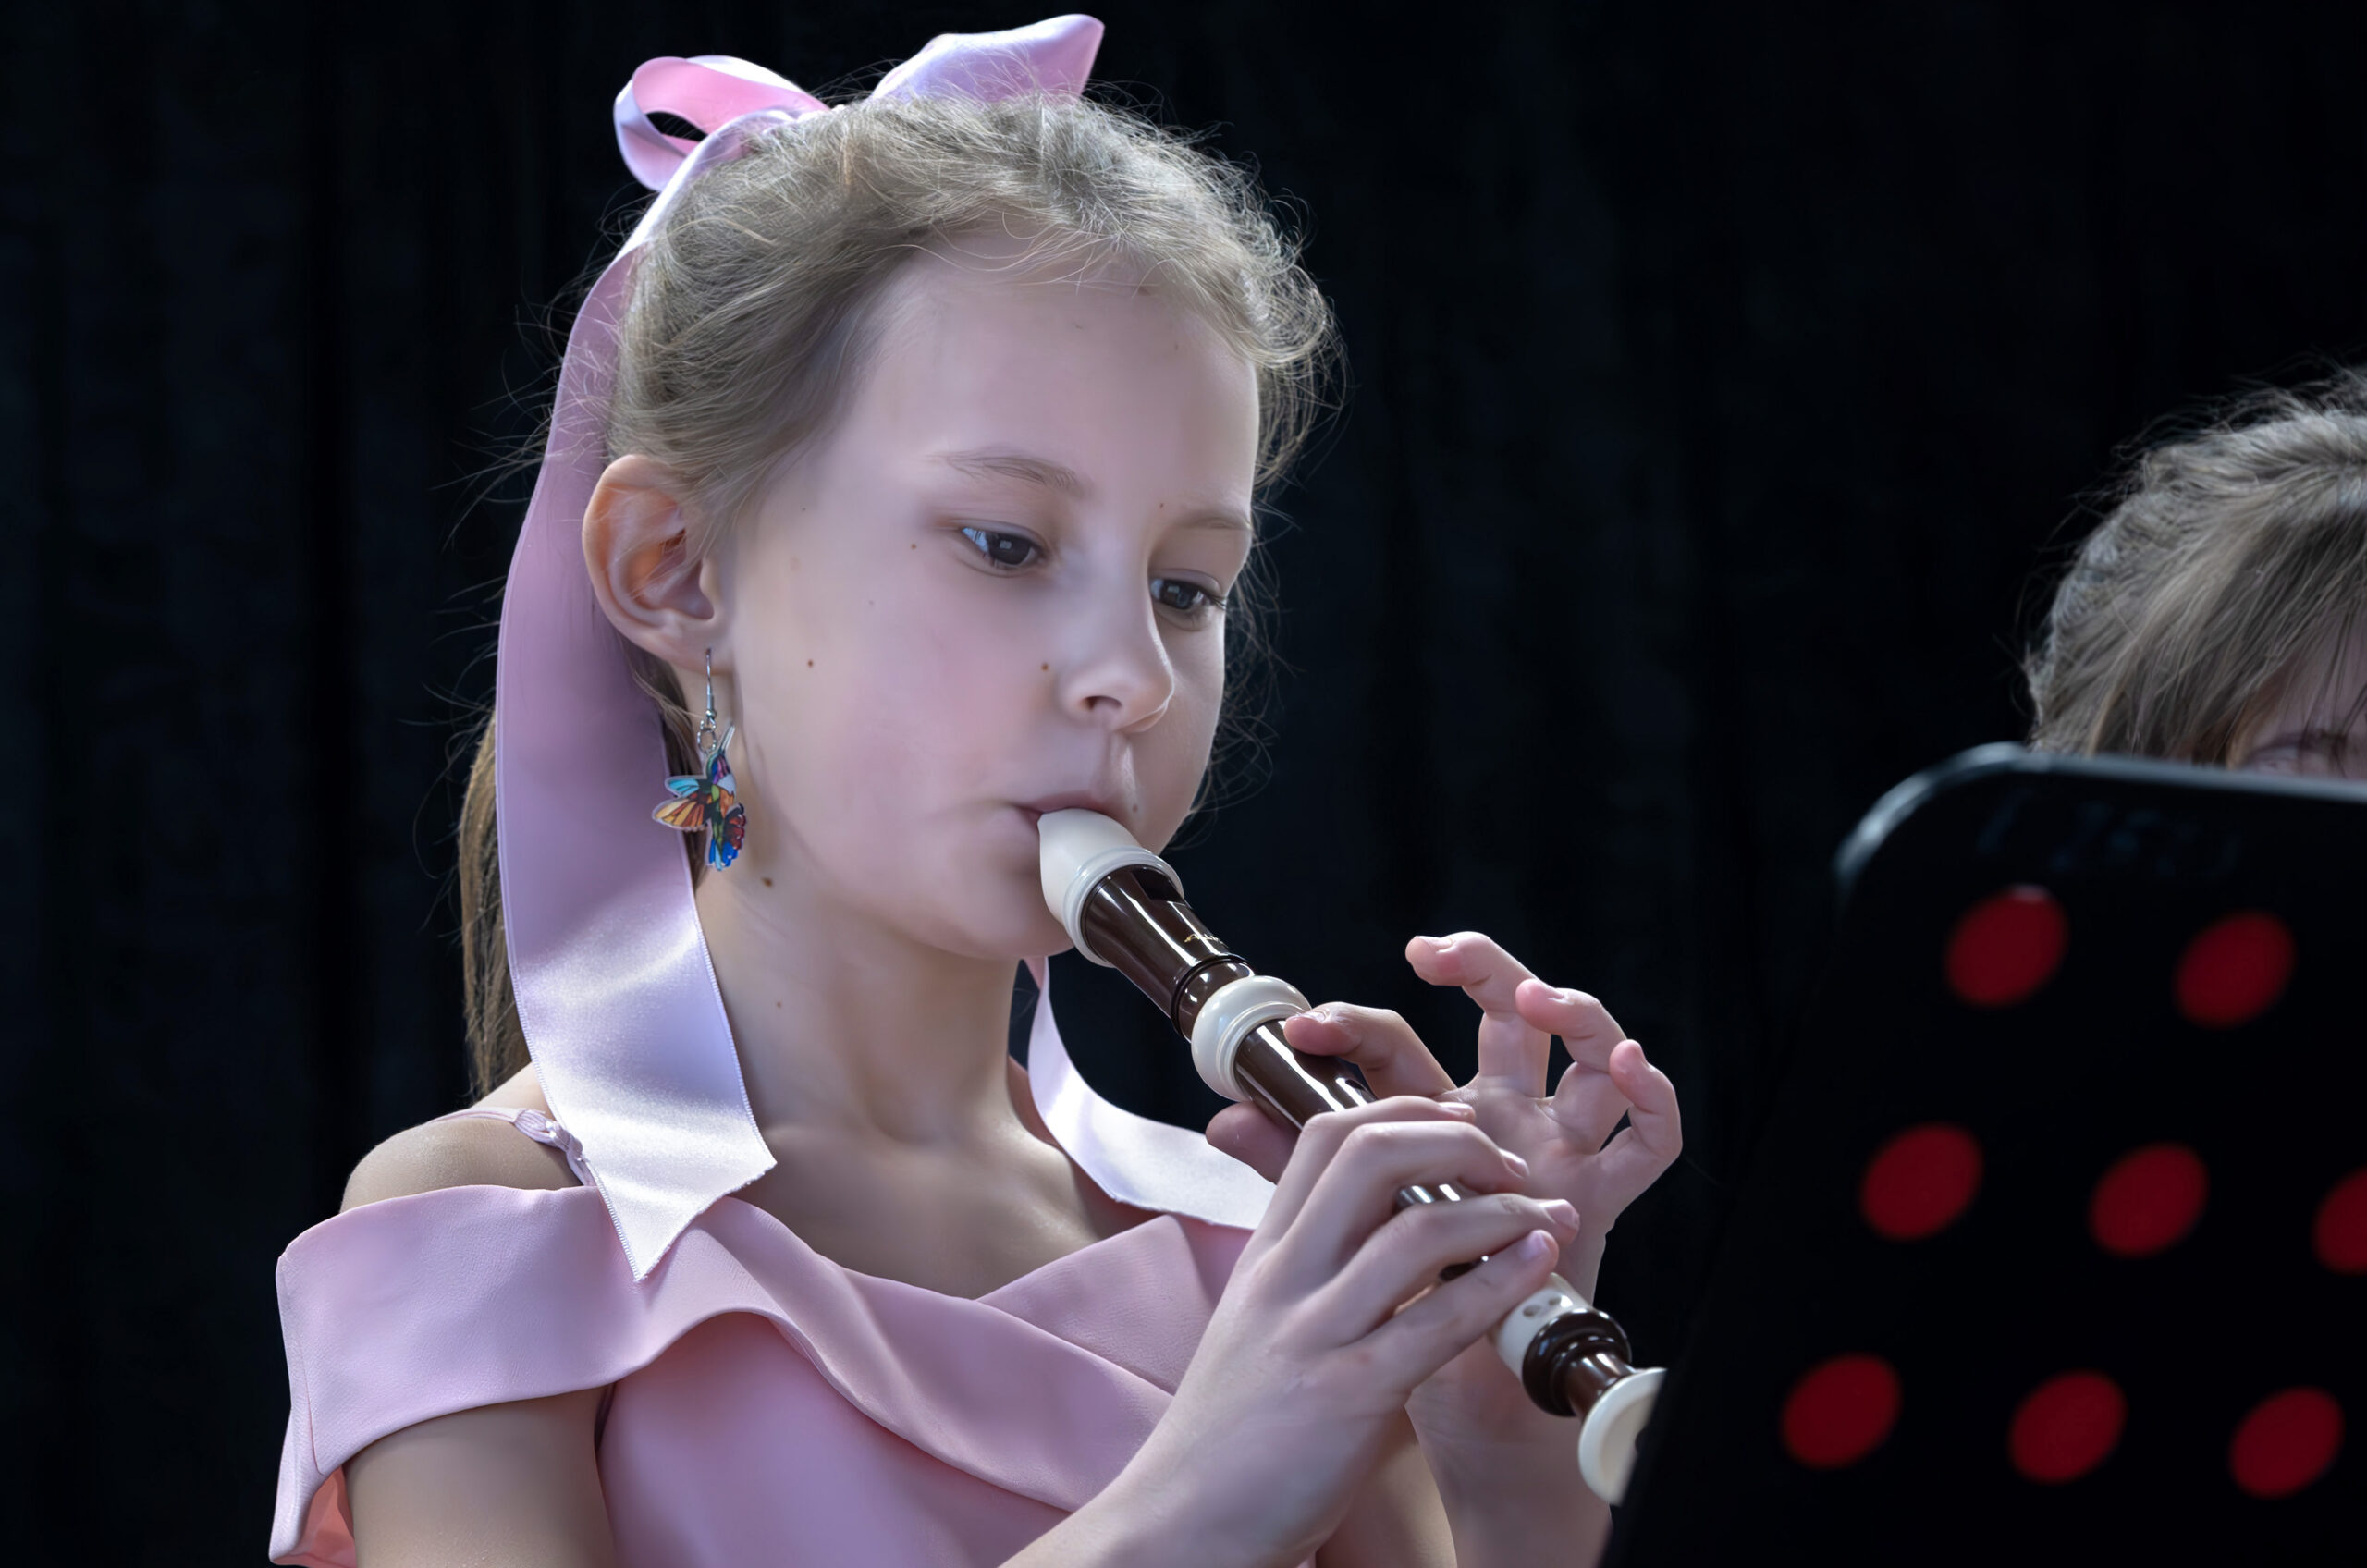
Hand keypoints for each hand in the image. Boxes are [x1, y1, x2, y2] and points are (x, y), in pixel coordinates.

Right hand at [1103, 1095, 1580, 1567]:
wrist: (1184, 1520)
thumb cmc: (1234, 1431)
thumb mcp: (1260, 1324)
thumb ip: (1321, 1277)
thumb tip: (1407, 1243)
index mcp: (1267, 1253)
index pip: (1324, 1135)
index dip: (1402, 1112)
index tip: (1457, 1123)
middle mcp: (1285, 1277)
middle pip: (1370, 1154)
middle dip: (1455, 1143)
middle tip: (1507, 1166)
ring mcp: (1314, 1331)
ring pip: (1416, 1231)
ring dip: (1502, 1212)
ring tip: (1547, 1217)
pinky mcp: (1348, 1394)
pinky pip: (1436, 1322)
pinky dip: (1500, 1283)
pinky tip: (1536, 1266)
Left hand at [1205, 933, 1681, 1484]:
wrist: (1458, 1411)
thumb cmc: (1401, 1316)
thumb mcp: (1342, 1231)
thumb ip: (1293, 1170)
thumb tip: (1220, 1117)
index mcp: (1434, 1122)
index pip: (1399, 1047)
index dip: (1354, 1026)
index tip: (1305, 1028)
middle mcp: (1502, 1122)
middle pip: (1506, 1018)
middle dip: (1483, 967)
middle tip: (1439, 954)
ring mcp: (1558, 1154)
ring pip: (1588, 1056)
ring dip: (1574, 1015)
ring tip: (1538, 998)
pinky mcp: (1603, 1200)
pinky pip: (1649, 1141)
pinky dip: (1650, 1098)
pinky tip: (1627, 1070)